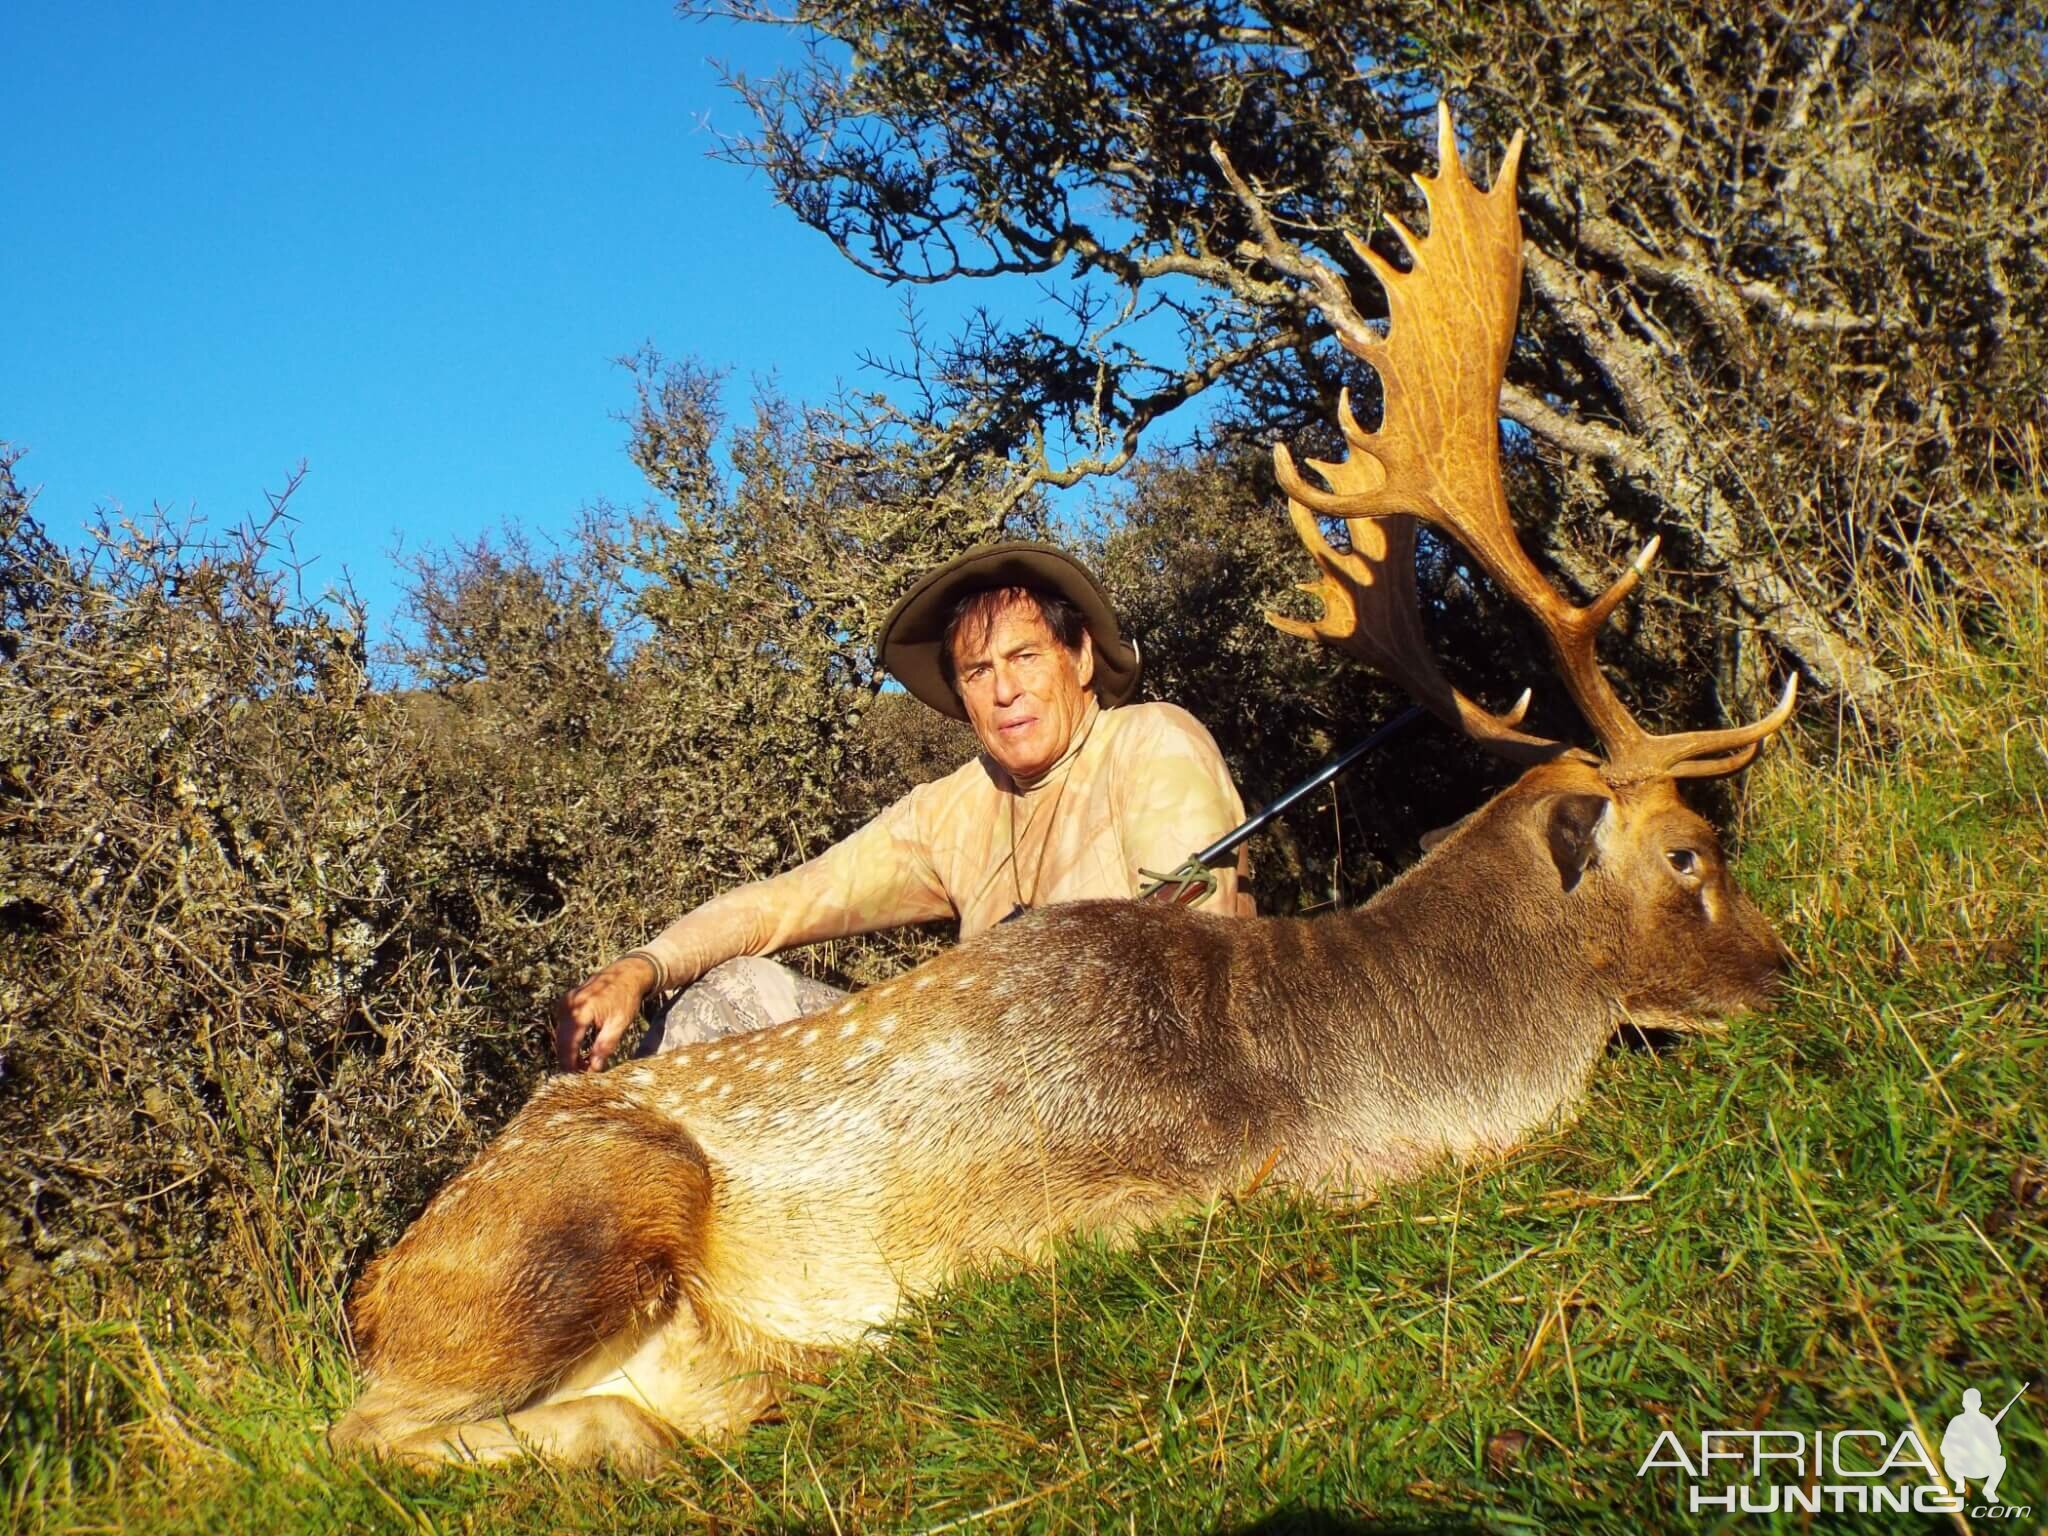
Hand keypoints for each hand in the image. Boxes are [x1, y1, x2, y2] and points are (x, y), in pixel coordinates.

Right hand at [552, 956, 659, 1071]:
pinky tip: (581, 1051)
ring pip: (561, 1035)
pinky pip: (564, 1026)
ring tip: (584, 1065)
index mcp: (581, 1011)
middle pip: (561, 1041)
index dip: (570, 1065)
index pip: (568, 1045)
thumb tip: (594, 1068)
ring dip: (569, 1052)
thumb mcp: (620, 1023)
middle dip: (569, 1061)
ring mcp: (565, 1002)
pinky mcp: (566, 1003)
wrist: (626, 973)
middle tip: (582, 1075)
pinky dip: (570, 1040)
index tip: (576, 1079)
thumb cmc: (626, 997)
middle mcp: (568, 1006)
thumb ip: (606, 1045)